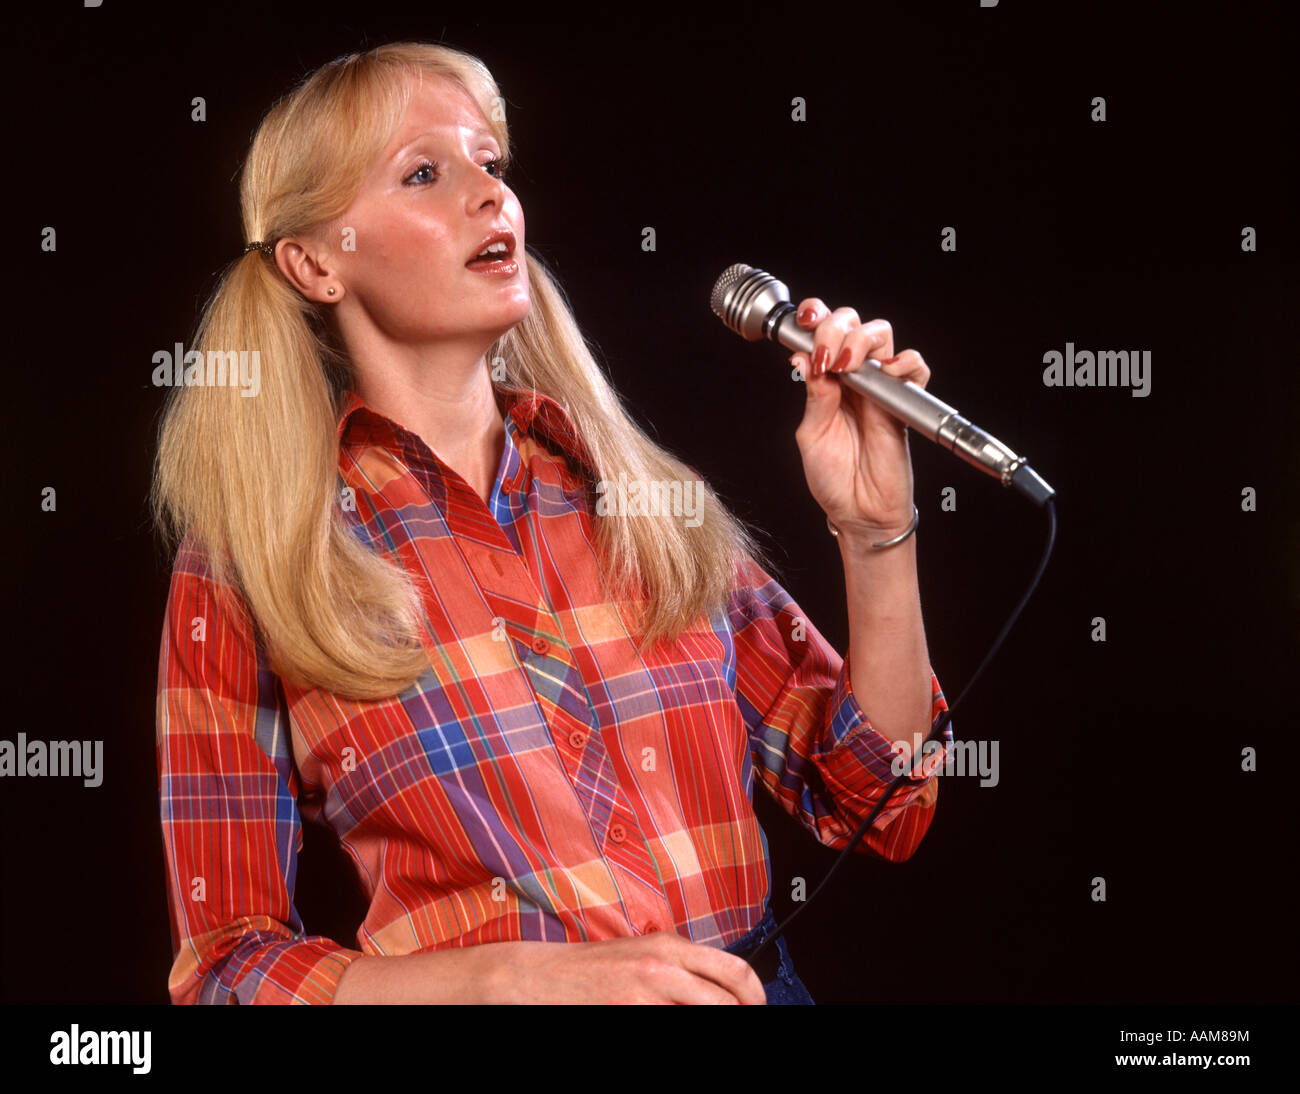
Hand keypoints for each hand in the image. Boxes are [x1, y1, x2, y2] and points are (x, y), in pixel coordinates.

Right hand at [492, 929, 767, 1003]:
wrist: (542, 977)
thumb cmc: (591, 967)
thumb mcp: (642, 955)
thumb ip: (679, 968)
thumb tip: (714, 988)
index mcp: (669, 946)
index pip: (734, 969)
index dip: (755, 996)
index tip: (757, 1007)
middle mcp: (663, 966)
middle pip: (728, 998)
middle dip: (743, 1014)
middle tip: (745, 1021)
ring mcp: (647, 994)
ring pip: (706, 1013)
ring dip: (716, 1023)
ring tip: (711, 1024)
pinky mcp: (630, 1013)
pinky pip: (672, 1026)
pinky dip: (678, 1028)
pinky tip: (670, 1027)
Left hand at [788, 299, 931, 542]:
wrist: (859, 513)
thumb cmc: (833, 478)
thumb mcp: (812, 435)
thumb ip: (815, 396)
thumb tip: (804, 358)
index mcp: (827, 381)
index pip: (824, 333)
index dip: (816, 318)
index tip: (805, 323)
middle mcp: (853, 379)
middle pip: (854, 324)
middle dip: (837, 327)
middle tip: (828, 356)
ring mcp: (880, 389)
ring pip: (882, 336)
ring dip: (863, 340)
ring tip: (848, 366)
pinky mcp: (905, 405)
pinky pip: (916, 370)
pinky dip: (906, 362)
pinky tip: (887, 372)